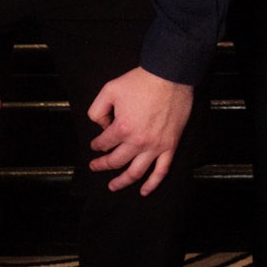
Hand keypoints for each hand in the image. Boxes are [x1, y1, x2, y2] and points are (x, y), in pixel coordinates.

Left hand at [87, 68, 193, 194]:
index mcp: (122, 128)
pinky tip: (145, 191)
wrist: (170, 75)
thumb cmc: (141, 81)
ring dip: (123, 182)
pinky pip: (161, 170)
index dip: (97, 145)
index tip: (96, 144)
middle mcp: (138, 141)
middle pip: (116, 161)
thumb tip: (102, 126)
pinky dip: (153, 183)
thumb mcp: (109, 89)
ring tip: (113, 186)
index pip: (103, 144)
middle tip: (96, 166)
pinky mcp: (170, 145)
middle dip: (103, 165)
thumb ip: (97, 110)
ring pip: (136, 172)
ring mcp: (155, 146)